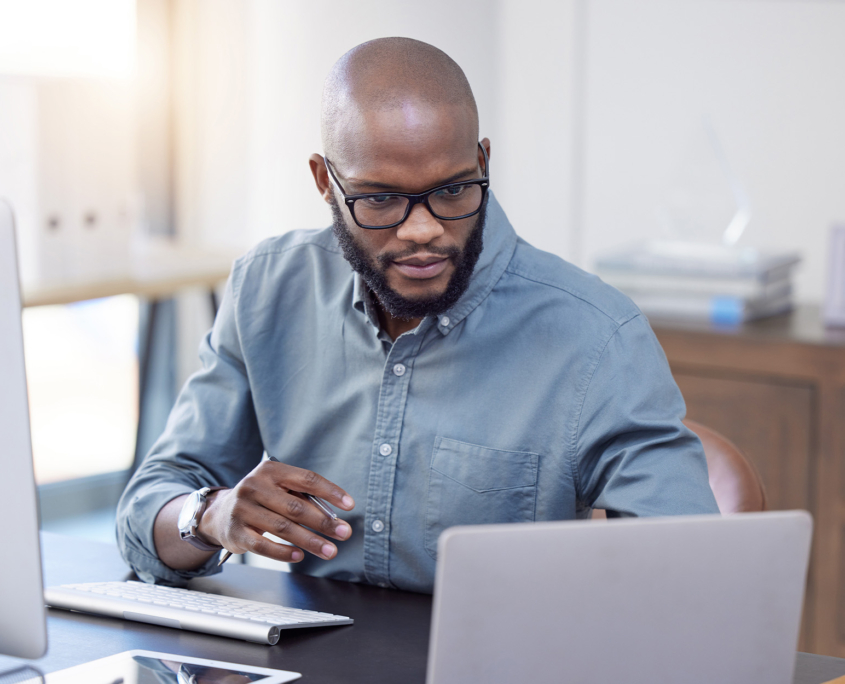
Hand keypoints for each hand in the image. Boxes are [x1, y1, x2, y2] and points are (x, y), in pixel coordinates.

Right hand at [199, 461, 354, 562]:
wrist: (220, 513)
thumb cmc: (261, 499)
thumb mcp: (278, 488)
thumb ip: (303, 497)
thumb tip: (334, 516)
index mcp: (271, 470)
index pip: (307, 478)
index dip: (331, 492)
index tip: (349, 505)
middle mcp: (254, 486)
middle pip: (296, 506)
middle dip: (324, 522)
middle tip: (344, 532)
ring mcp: (243, 509)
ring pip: (283, 527)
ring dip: (310, 541)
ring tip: (330, 550)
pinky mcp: (236, 532)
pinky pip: (263, 545)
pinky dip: (284, 552)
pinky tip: (300, 556)